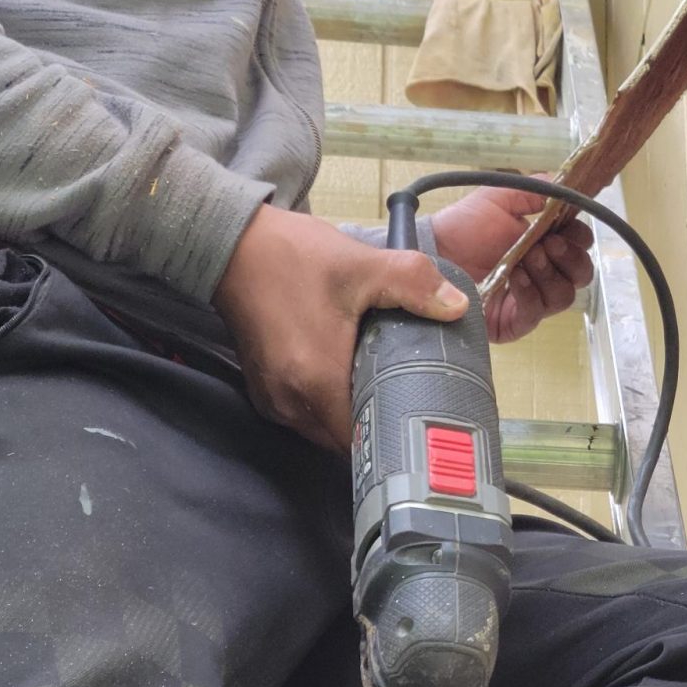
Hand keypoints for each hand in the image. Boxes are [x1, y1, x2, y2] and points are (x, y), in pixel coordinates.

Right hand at [214, 204, 467, 450]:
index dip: (394, 434)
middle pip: (345, 441)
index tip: (422, 421)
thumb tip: (457, 306)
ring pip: (324, 430)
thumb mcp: (362, 265)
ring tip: (387, 390)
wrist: (230, 245)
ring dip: (352, 416)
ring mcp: (273, 398)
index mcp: (317, 381)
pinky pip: (305, 414)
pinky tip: (352, 378)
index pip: (362, 441)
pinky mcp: (265, 388)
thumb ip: (414, 285)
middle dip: (377, 426)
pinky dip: (330, 405)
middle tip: (413, 403)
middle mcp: (291, 402)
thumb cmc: (292, 257)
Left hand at [430, 187, 593, 343]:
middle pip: (580, 275)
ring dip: (550, 274)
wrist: (433, 250)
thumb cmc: (464, 225)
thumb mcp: (500, 198)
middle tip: (549, 243)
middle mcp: (543, 274)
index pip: (579, 247)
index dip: (579, 238)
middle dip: (570, 258)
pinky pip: (535, 314)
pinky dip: (530, 293)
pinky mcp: (512, 322)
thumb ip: (535, 190)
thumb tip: (566, 185)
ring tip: (528, 258)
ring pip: (563, 296)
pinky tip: (516, 277)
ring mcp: (530, 300)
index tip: (565, 227)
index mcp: (545, 244)